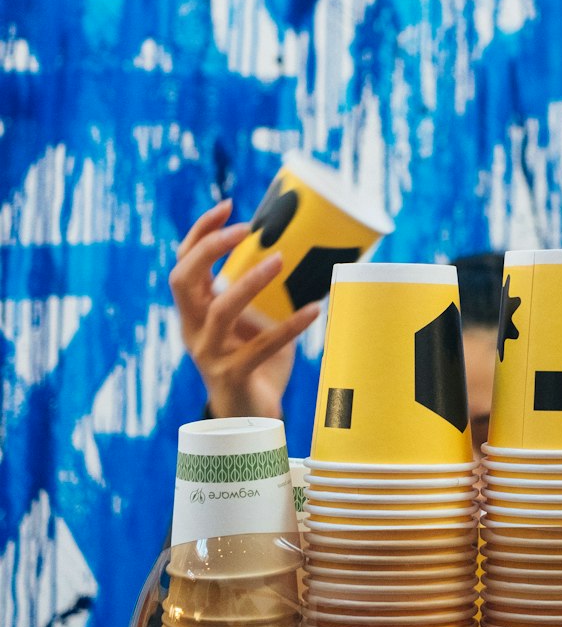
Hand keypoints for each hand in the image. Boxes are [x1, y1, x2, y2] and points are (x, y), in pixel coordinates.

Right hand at [169, 200, 319, 420]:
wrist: (250, 420)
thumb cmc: (255, 361)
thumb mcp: (252, 321)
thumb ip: (259, 293)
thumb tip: (294, 251)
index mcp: (193, 312)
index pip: (183, 263)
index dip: (201, 233)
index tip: (228, 206)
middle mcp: (193, 329)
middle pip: (182, 279)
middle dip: (209, 247)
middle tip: (247, 230)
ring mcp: (209, 354)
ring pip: (221, 310)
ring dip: (250, 281)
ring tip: (280, 260)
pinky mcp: (233, 375)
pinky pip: (261, 346)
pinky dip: (289, 326)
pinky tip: (313, 310)